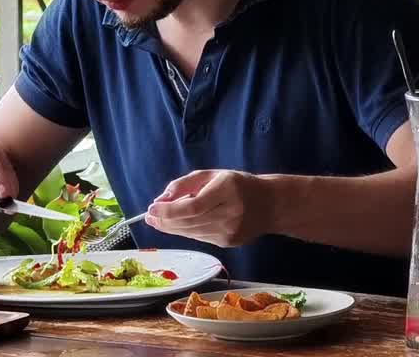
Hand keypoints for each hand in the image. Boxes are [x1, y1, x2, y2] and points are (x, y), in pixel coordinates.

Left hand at [144, 170, 272, 247]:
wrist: (270, 205)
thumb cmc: (238, 185)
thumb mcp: (212, 175)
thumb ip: (185, 184)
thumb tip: (161, 199)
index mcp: (227, 190)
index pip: (192, 206)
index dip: (169, 211)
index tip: (151, 209)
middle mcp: (230, 213)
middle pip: (189, 222)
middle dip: (165, 221)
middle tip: (149, 217)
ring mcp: (230, 231)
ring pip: (192, 233)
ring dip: (172, 228)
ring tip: (158, 221)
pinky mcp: (228, 243)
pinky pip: (200, 237)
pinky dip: (185, 231)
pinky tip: (177, 225)